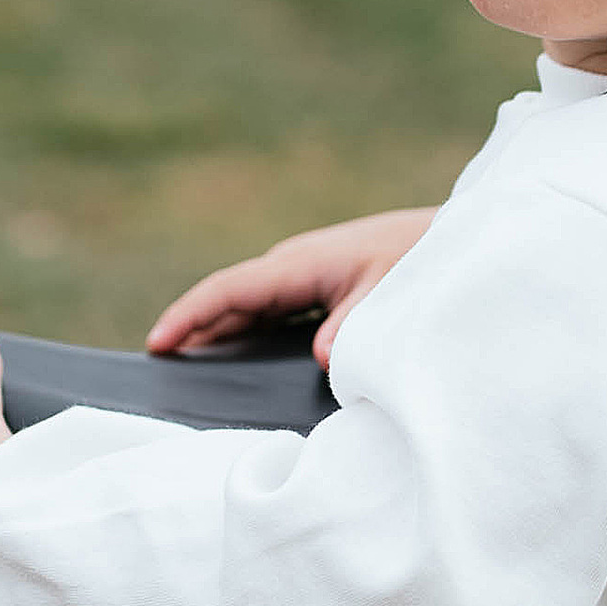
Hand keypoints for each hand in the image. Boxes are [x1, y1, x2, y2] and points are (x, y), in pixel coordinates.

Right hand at [146, 208, 436, 370]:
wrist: (452, 234)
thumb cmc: (422, 258)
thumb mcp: (390, 295)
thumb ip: (353, 327)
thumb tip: (320, 360)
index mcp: (300, 264)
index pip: (229, 290)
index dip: (190, 317)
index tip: (157, 344)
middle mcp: (293, 265)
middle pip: (228, 300)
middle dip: (190, 329)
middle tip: (154, 370)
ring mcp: (304, 273)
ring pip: (245, 305)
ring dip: (214, 331)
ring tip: (181, 366)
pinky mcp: (318, 283)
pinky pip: (268, 310)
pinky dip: (243, 330)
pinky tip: (236, 357)